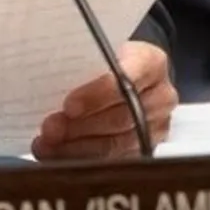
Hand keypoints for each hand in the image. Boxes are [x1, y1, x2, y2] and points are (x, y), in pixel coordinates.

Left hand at [31, 42, 175, 159]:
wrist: (131, 72)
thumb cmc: (108, 59)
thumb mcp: (100, 49)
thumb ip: (84, 64)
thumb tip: (48, 82)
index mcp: (150, 62)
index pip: (126, 80)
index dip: (97, 95)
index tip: (68, 105)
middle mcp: (160, 96)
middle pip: (121, 116)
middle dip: (80, 126)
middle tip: (50, 129)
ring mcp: (157, 125)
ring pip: (117, 143)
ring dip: (77, 148)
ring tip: (48, 145)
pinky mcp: (146, 147)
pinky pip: (114, 159)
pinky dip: (83, 159)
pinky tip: (59, 156)